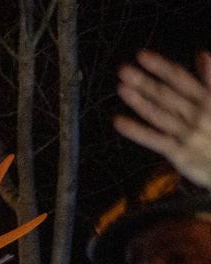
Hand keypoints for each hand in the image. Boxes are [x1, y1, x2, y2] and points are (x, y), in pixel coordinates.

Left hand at [116, 51, 210, 188]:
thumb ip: (210, 81)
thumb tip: (202, 55)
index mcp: (208, 99)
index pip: (180, 78)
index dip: (160, 66)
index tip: (141, 55)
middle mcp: (197, 114)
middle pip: (165, 94)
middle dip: (143, 81)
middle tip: (122, 70)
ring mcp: (187, 133)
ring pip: (158, 113)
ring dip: (138, 100)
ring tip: (120, 87)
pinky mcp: (179, 152)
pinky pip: (154, 139)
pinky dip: (135, 130)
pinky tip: (118, 121)